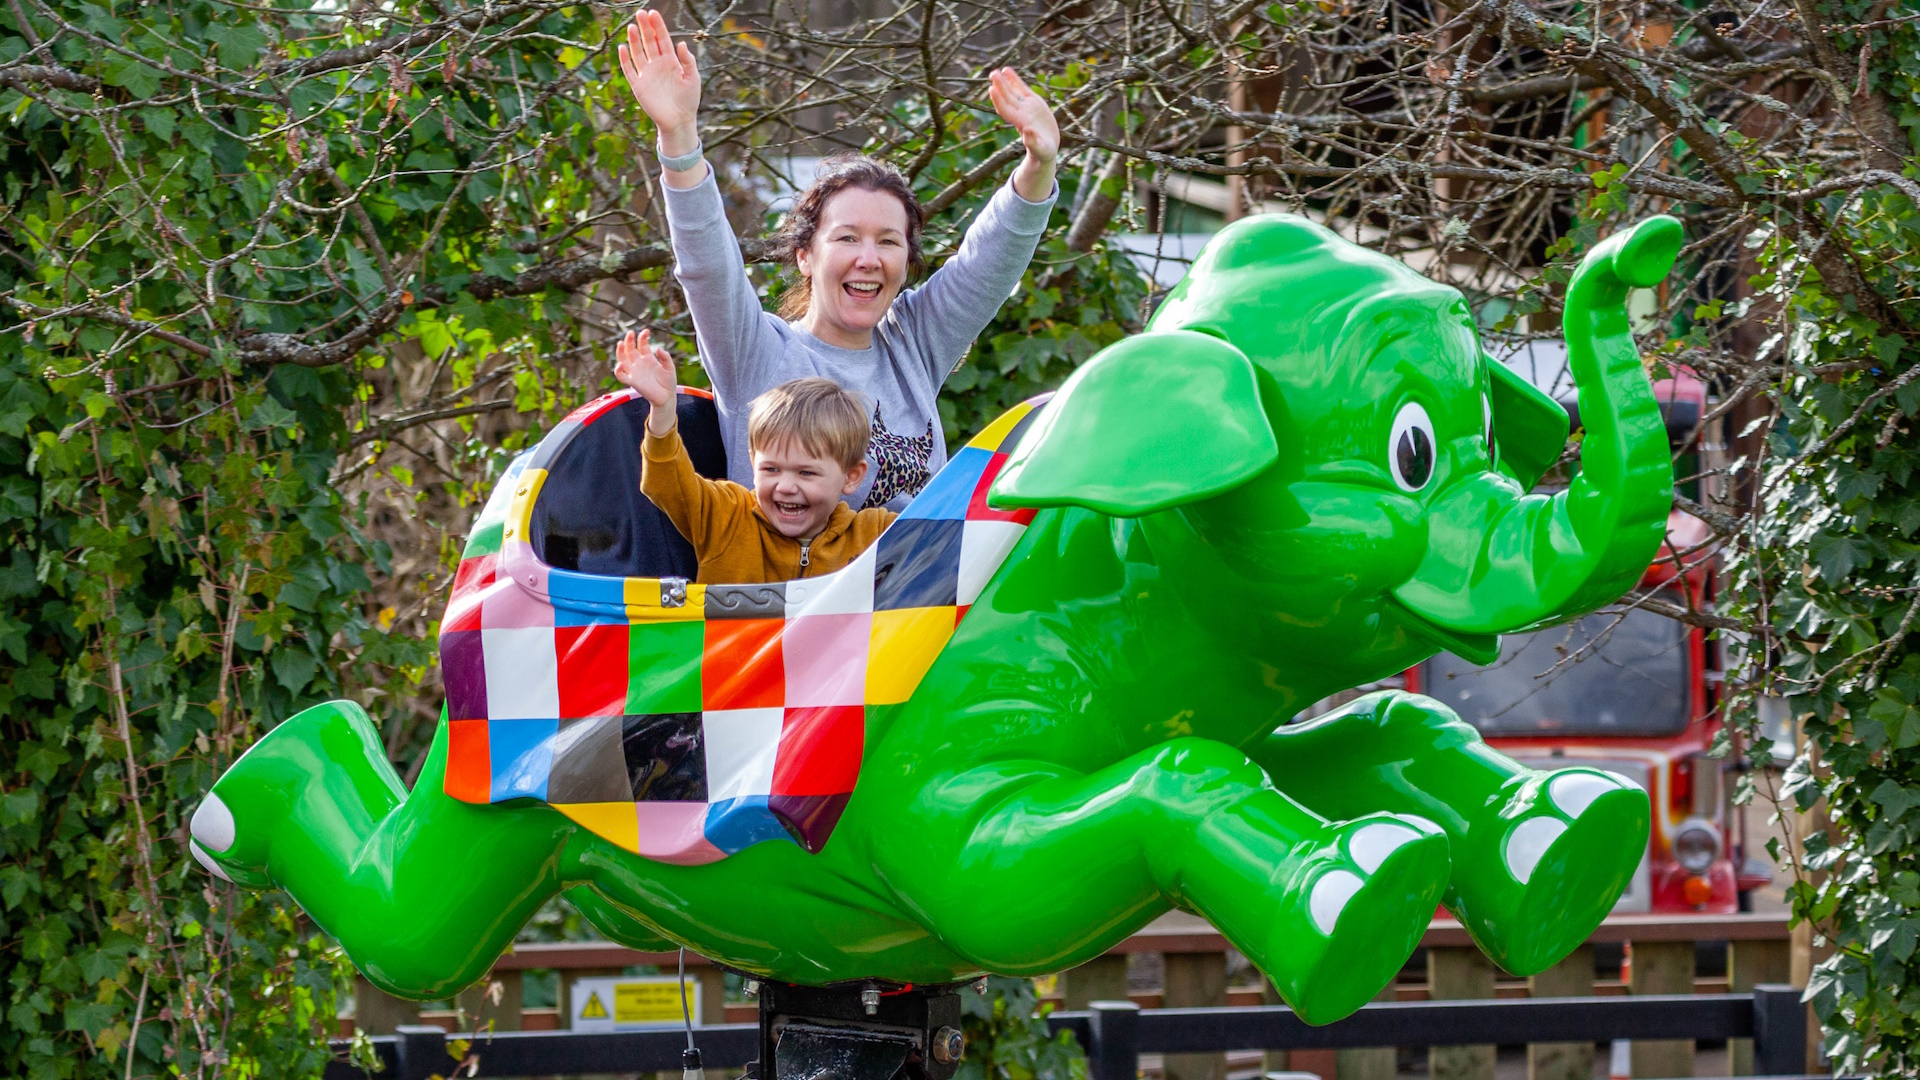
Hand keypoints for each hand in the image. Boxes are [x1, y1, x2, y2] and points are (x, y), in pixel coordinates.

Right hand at [612, 329, 679, 434]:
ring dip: (620, 351)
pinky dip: (618, 370)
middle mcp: (639, 363)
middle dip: (629, 340)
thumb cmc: (669, 382)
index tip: (646, 331)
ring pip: (622, 359)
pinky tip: (620, 364)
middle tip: (630, 332)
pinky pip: (621, 376)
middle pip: (630, 349)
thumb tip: (657, 348)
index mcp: (648, 358)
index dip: (642, 337)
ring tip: (621, 343)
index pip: (642, 345)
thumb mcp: (670, 367)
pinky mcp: (632, 382)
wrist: (667, 397)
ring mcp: (635, 372)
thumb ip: (666, 357)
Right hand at [617, 10, 700, 156]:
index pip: (662, 39)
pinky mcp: (639, 86)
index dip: (657, 26)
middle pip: (648, 42)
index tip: (653, 13)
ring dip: (634, 40)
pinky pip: (629, 70)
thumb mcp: (693, 79)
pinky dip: (625, 60)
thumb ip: (688, 61)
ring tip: (632, 26)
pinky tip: (622, 48)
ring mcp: (647, 74)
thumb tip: (681, 43)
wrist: (679, 121)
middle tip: (640, 13)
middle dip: (644, 28)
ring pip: (638, 53)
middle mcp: (657, 65)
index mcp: (671, 61)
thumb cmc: (689, 100)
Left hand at [987, 68, 1059, 201]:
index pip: (1006, 110)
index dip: (999, 100)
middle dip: (1000, 86)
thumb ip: (1033, 143)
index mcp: (1021, 123)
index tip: (992, 89)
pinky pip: (1022, 89)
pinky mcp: (1033, 102)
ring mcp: (1026, 107)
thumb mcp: (1041, 149)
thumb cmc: (1043, 152)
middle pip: (1007, 98)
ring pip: (1012, 92)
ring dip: (1004, 81)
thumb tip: (1026, 132)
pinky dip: (1014, 80)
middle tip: (992, 74)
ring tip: (996, 71)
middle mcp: (1020, 113)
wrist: (1046, 148)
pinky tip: (1007, 70)